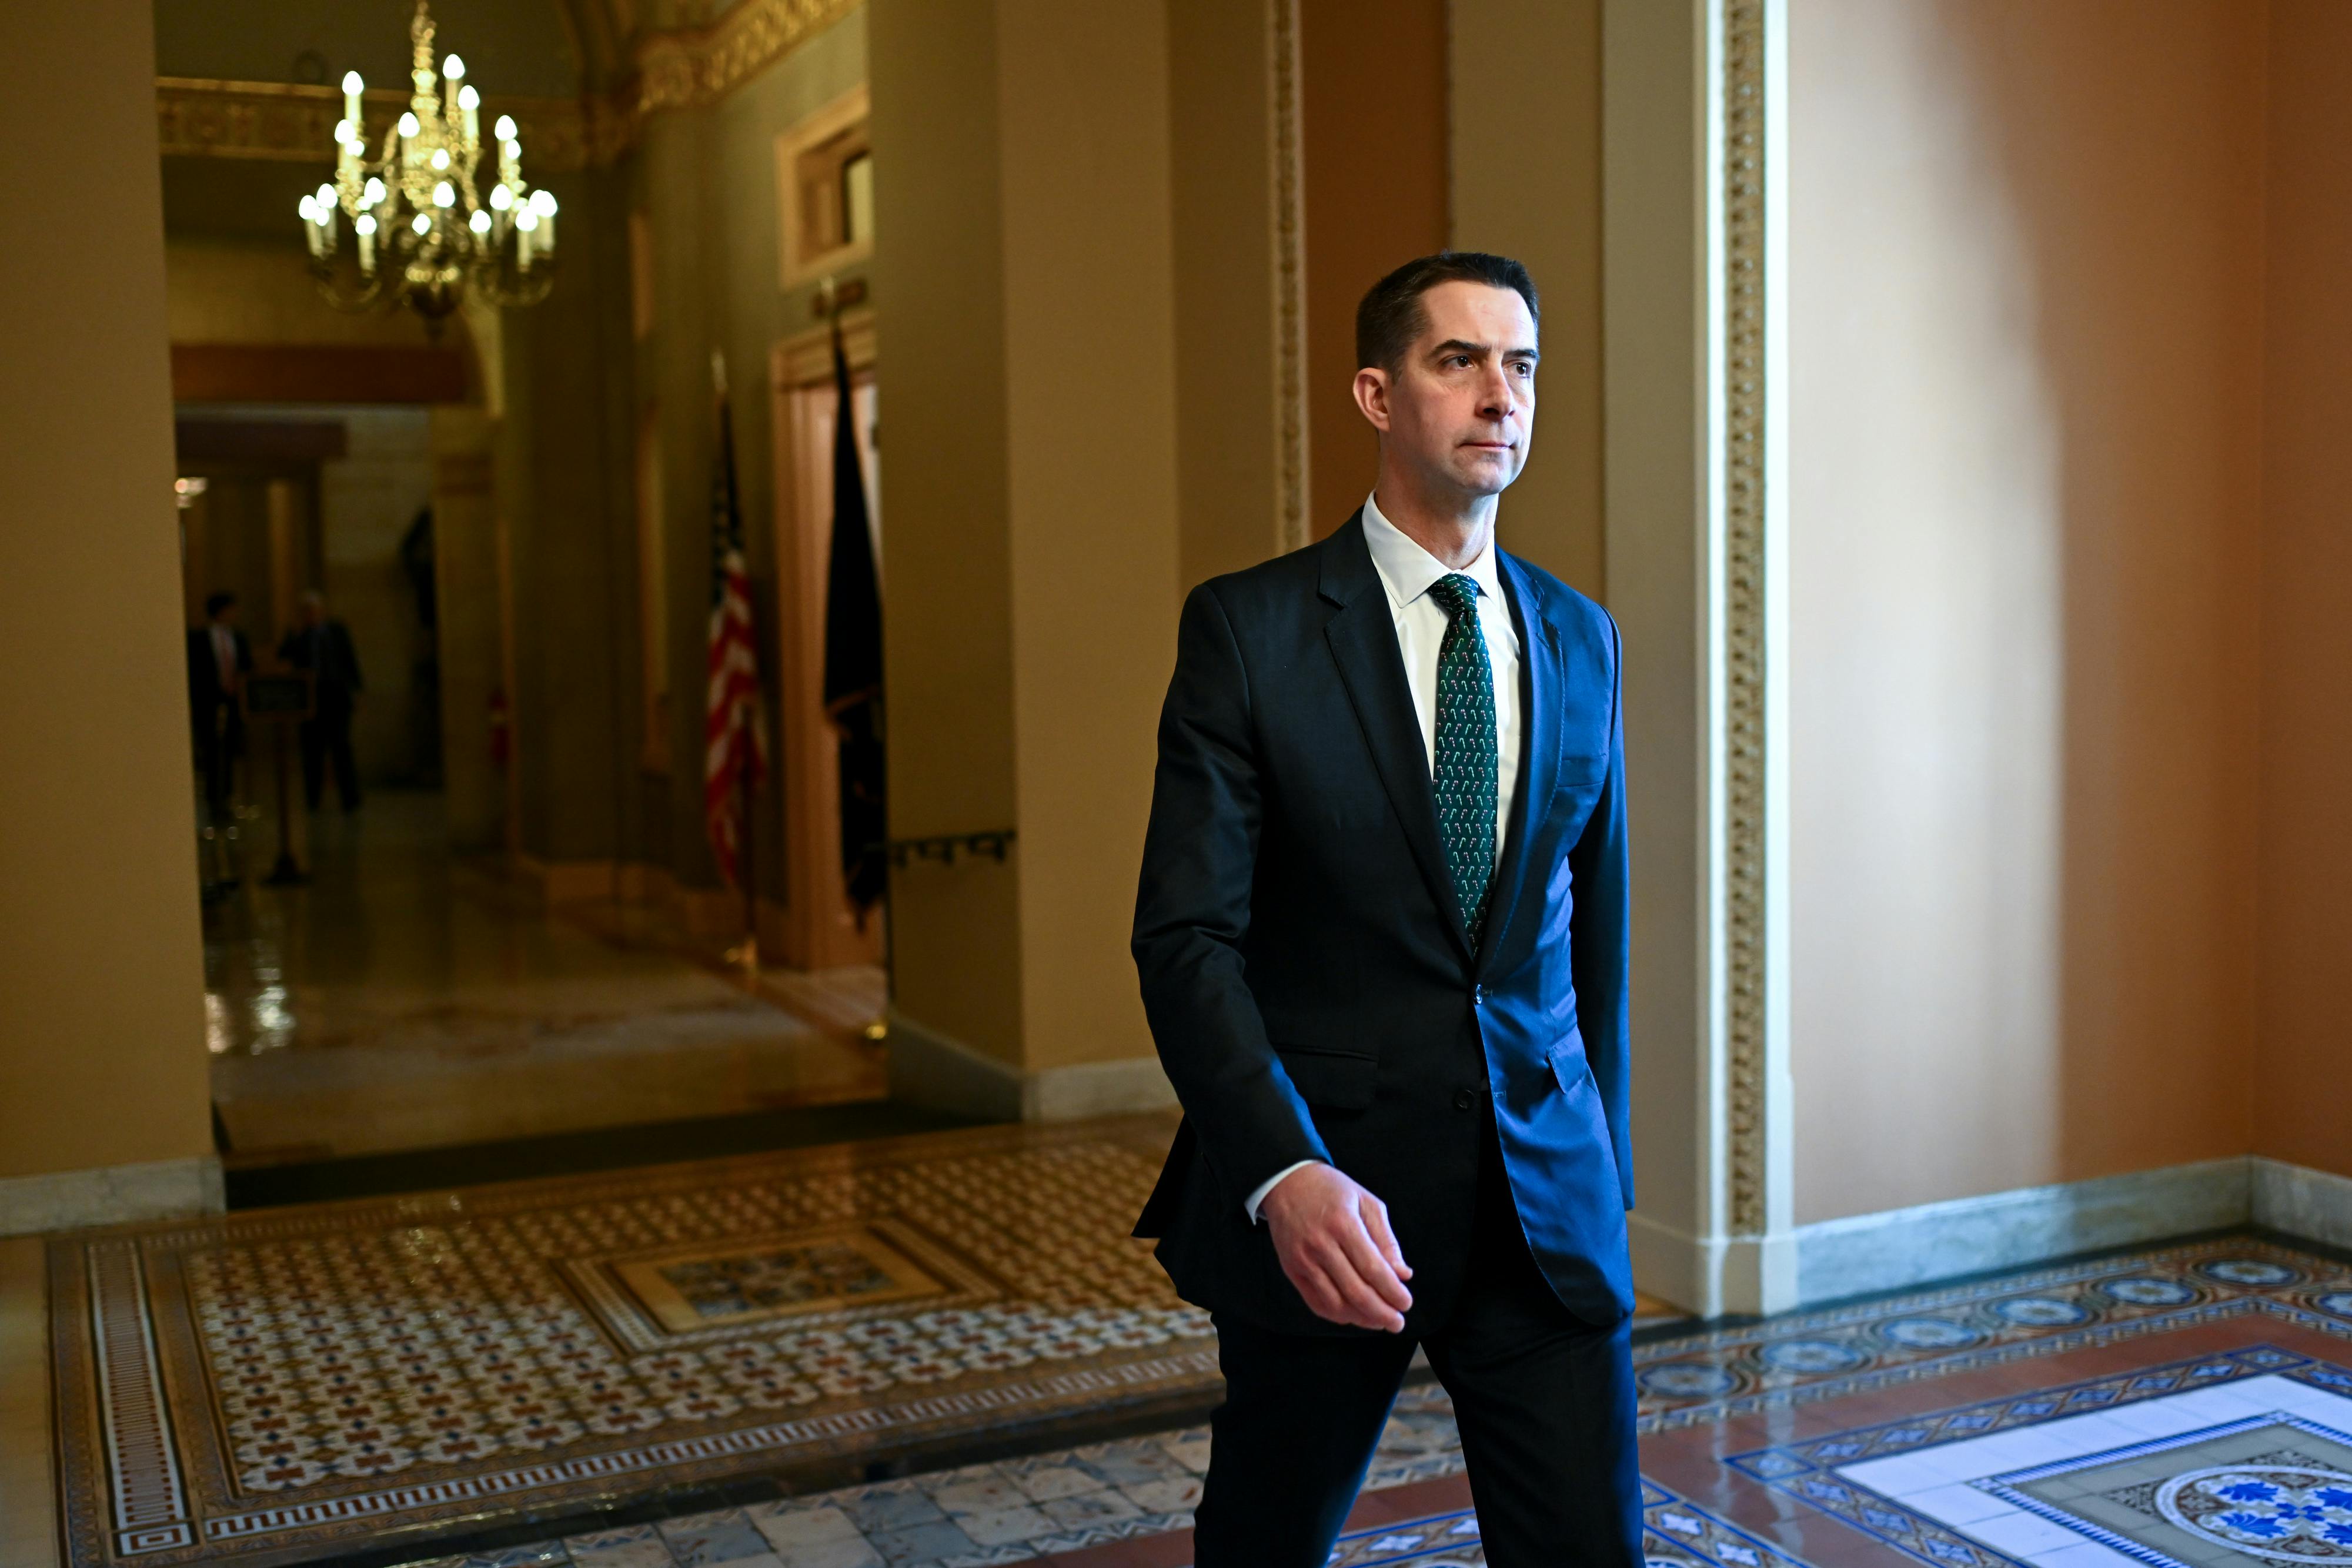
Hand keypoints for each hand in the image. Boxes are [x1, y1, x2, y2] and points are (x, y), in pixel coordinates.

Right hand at [1259, 1164, 1413, 1330]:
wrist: (1286, 1182)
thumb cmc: (1330, 1190)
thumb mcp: (1366, 1202)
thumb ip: (1386, 1240)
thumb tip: (1402, 1274)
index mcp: (1344, 1224)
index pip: (1373, 1269)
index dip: (1393, 1292)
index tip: (1406, 1303)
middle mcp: (1321, 1245)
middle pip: (1356, 1291)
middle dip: (1382, 1313)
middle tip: (1397, 1323)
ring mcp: (1303, 1260)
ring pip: (1335, 1303)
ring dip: (1361, 1318)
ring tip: (1378, 1322)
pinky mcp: (1291, 1269)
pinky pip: (1315, 1302)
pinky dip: (1337, 1315)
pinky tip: (1353, 1316)